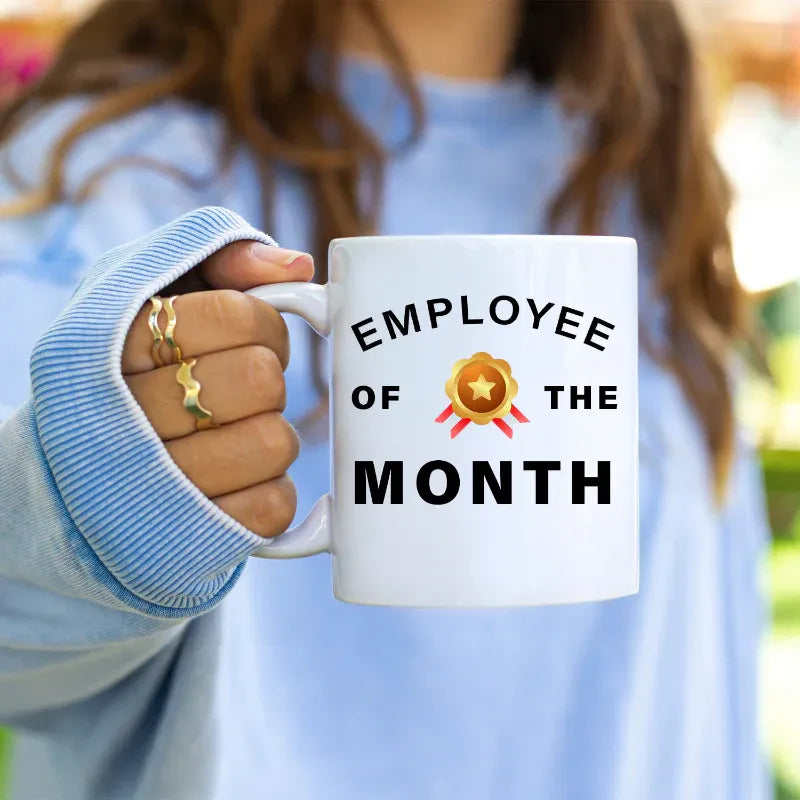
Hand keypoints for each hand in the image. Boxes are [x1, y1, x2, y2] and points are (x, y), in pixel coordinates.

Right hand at [122, 241, 313, 537]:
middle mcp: (124, 416)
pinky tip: (237, 478)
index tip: (251, 335)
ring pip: (272, 443)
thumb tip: (299, 268)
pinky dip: (270, 489)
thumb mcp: (153, 290)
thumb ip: (222, 260)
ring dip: (271, 433)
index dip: (263, 323)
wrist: (76, 471)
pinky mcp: (190, 539)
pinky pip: (272, 507)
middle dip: (267, 377)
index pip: (234, 316)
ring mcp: (154, 486)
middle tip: (246, 386)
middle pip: (259, 380)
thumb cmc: (136, 366)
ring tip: (236, 431)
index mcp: (112, 342)